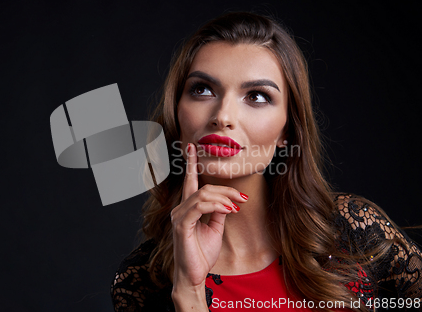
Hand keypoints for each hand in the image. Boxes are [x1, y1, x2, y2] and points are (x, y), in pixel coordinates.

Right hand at [171, 143, 247, 288]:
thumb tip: (227, 200)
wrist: (194, 275)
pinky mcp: (181, 225)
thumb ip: (218, 212)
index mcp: (187, 208)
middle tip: (242, 197)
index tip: (193, 147)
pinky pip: (200, 206)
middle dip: (225, 189)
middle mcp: (180, 209)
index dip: (191, 163)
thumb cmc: (202, 253)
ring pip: (203, 195)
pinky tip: (229, 211)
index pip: (189, 181)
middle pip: (203, 187)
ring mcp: (179, 216)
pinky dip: (217, 206)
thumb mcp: (215, 228)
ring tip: (237, 206)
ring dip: (224, 198)